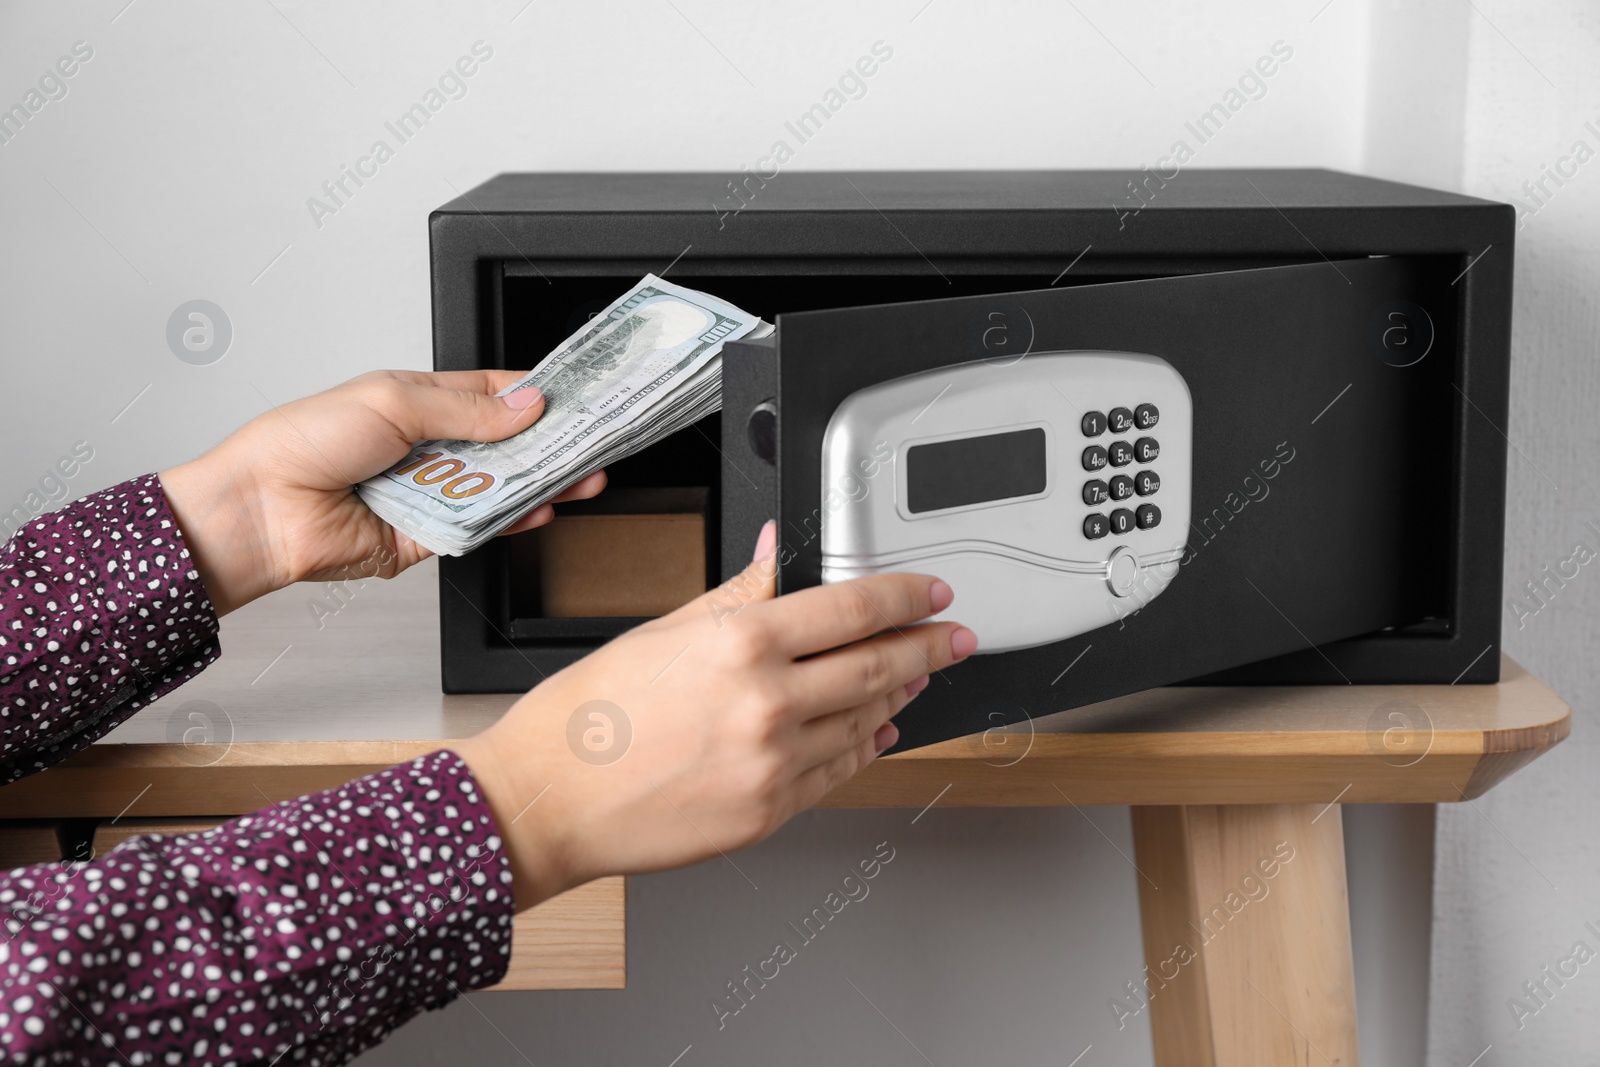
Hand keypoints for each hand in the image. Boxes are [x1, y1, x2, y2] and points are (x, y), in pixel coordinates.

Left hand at [158, 370, 605, 613]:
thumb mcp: (393, 402)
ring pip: (499, 486)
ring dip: (540, 482)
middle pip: (504, 445)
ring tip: (582, 476)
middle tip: (591, 440)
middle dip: (548, 443)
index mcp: (417, 402)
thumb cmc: (304, 441)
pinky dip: (511, 518)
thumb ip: (465, 409)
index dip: (532, 394)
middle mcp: (428, 447)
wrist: (264, 509)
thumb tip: (524, 405)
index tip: (574, 394)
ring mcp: (430, 492)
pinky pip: (480, 526)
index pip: (490, 393)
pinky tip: (540, 507)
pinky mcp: (427, 536)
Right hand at [453, 523, 978, 908]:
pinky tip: (874, 731)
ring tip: (916, 679)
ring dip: (900, 695)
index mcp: (741, 644)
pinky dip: (865, 747)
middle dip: (928, 647)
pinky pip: (838, 773)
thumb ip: (738, 591)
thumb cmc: (588, 715)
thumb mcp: (664, 630)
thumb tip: (779, 555)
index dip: (905, 596)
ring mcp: (773, 764)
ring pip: (865, 721)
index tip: (932, 593)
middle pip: (878, 664)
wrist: (547, 800)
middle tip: (953, 638)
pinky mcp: (768, 811)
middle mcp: (767, 704)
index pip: (853, 607)